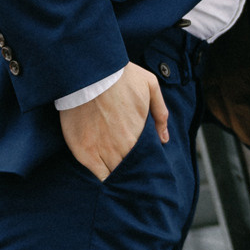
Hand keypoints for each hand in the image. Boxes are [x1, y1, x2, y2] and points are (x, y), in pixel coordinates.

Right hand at [57, 63, 168, 180]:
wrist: (91, 73)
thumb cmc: (121, 76)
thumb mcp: (150, 86)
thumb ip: (160, 113)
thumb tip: (164, 138)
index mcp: (139, 134)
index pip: (145, 159)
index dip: (143, 162)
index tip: (142, 161)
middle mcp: (123, 147)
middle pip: (130, 168)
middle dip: (132, 170)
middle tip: (129, 167)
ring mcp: (103, 151)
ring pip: (115, 174)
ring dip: (117, 174)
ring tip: (117, 172)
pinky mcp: (85, 152)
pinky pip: (98, 175)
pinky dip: (103, 176)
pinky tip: (104, 175)